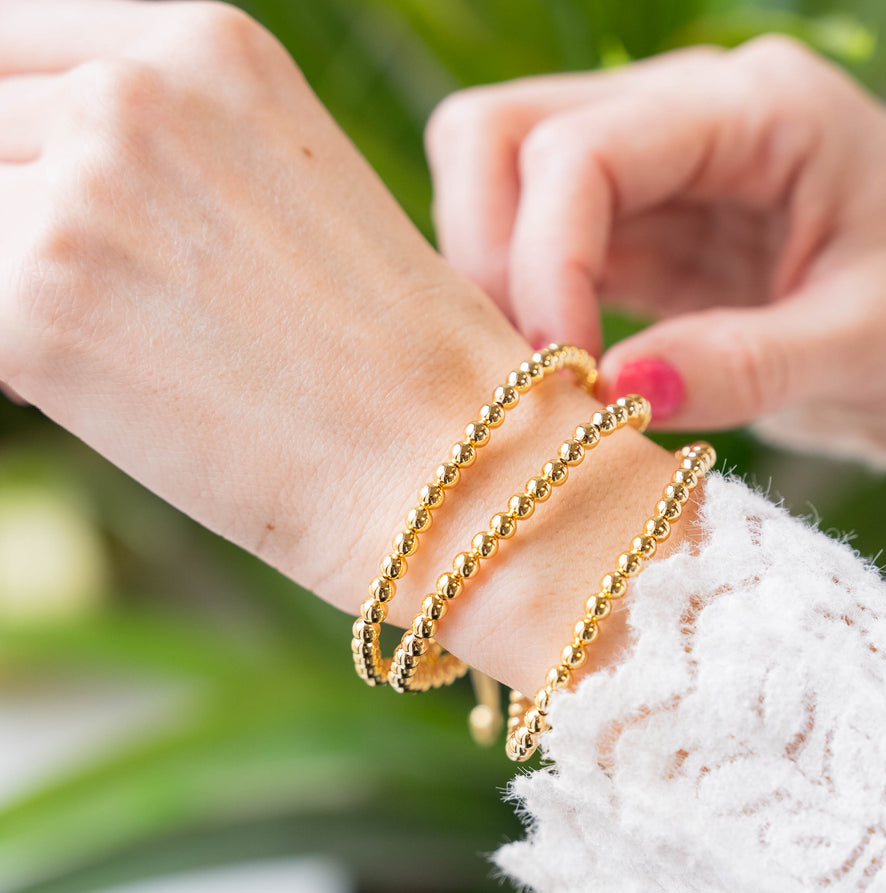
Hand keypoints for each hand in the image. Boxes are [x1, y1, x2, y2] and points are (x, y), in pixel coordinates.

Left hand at [0, 0, 683, 691]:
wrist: (452, 467)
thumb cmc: (390, 364)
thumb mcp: (287, 202)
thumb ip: (158, 159)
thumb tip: (34, 186)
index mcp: (207, 44)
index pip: (10, 48)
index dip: (7, 131)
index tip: (25, 190)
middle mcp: (135, 89)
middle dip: (13, 214)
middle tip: (93, 300)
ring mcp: (81, 191)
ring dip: (18, 284)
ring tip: (119, 351)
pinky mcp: (33, 305)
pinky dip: (15, 356)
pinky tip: (102, 395)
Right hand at [425, 39, 885, 443]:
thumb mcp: (868, 341)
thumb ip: (746, 364)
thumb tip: (618, 393)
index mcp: (758, 108)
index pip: (583, 151)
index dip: (544, 260)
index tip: (567, 371)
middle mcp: (682, 108)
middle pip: (498, 133)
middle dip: (486, 254)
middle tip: (527, 364)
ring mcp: (644, 160)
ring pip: (492, 177)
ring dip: (490, 277)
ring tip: (538, 371)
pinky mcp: (627, 220)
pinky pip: (527, 237)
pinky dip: (516, 300)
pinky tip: (551, 365)